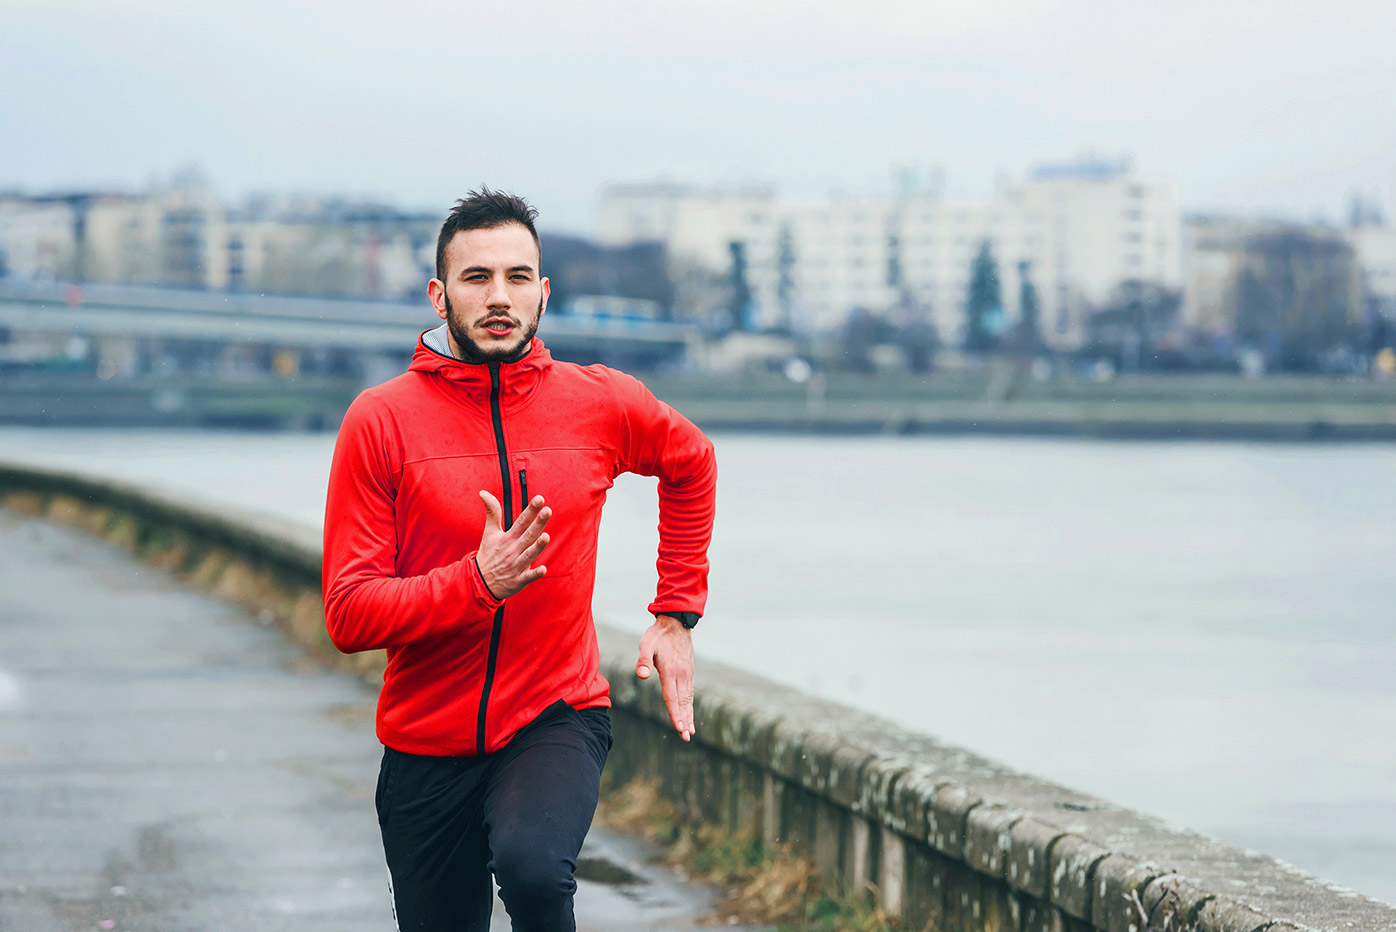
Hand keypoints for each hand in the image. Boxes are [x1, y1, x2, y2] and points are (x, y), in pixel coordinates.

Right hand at [476, 491, 549, 598]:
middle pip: (528, 535)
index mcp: (508, 538)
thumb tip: (483, 492)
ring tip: (546, 536)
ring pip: (529, 555)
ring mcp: (516, 566)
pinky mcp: (519, 580)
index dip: (531, 510)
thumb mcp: (489, 533)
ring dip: (537, 546)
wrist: (480, 582)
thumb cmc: (488, 554)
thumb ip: (492, 512)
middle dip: (538, 523)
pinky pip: (528, 577)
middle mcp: (513, 550)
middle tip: (548, 510)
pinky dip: (535, 573)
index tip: (540, 499)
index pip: (521, 521)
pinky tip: (543, 569)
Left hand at [636, 615, 694, 741]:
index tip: (679, 728)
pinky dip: (690, 706)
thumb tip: (641, 675)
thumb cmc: (658, 634)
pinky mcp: (689, 672)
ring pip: (688, 699)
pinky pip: (690, 693)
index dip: (675, 714)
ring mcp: (688, 674)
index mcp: (671, 671)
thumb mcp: (646, 643)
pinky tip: (690, 714)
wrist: (676, 622)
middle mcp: (682, 675)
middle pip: (683, 702)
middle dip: (685, 720)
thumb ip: (643, 659)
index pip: (672, 697)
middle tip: (686, 737)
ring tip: (690, 732)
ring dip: (690, 716)